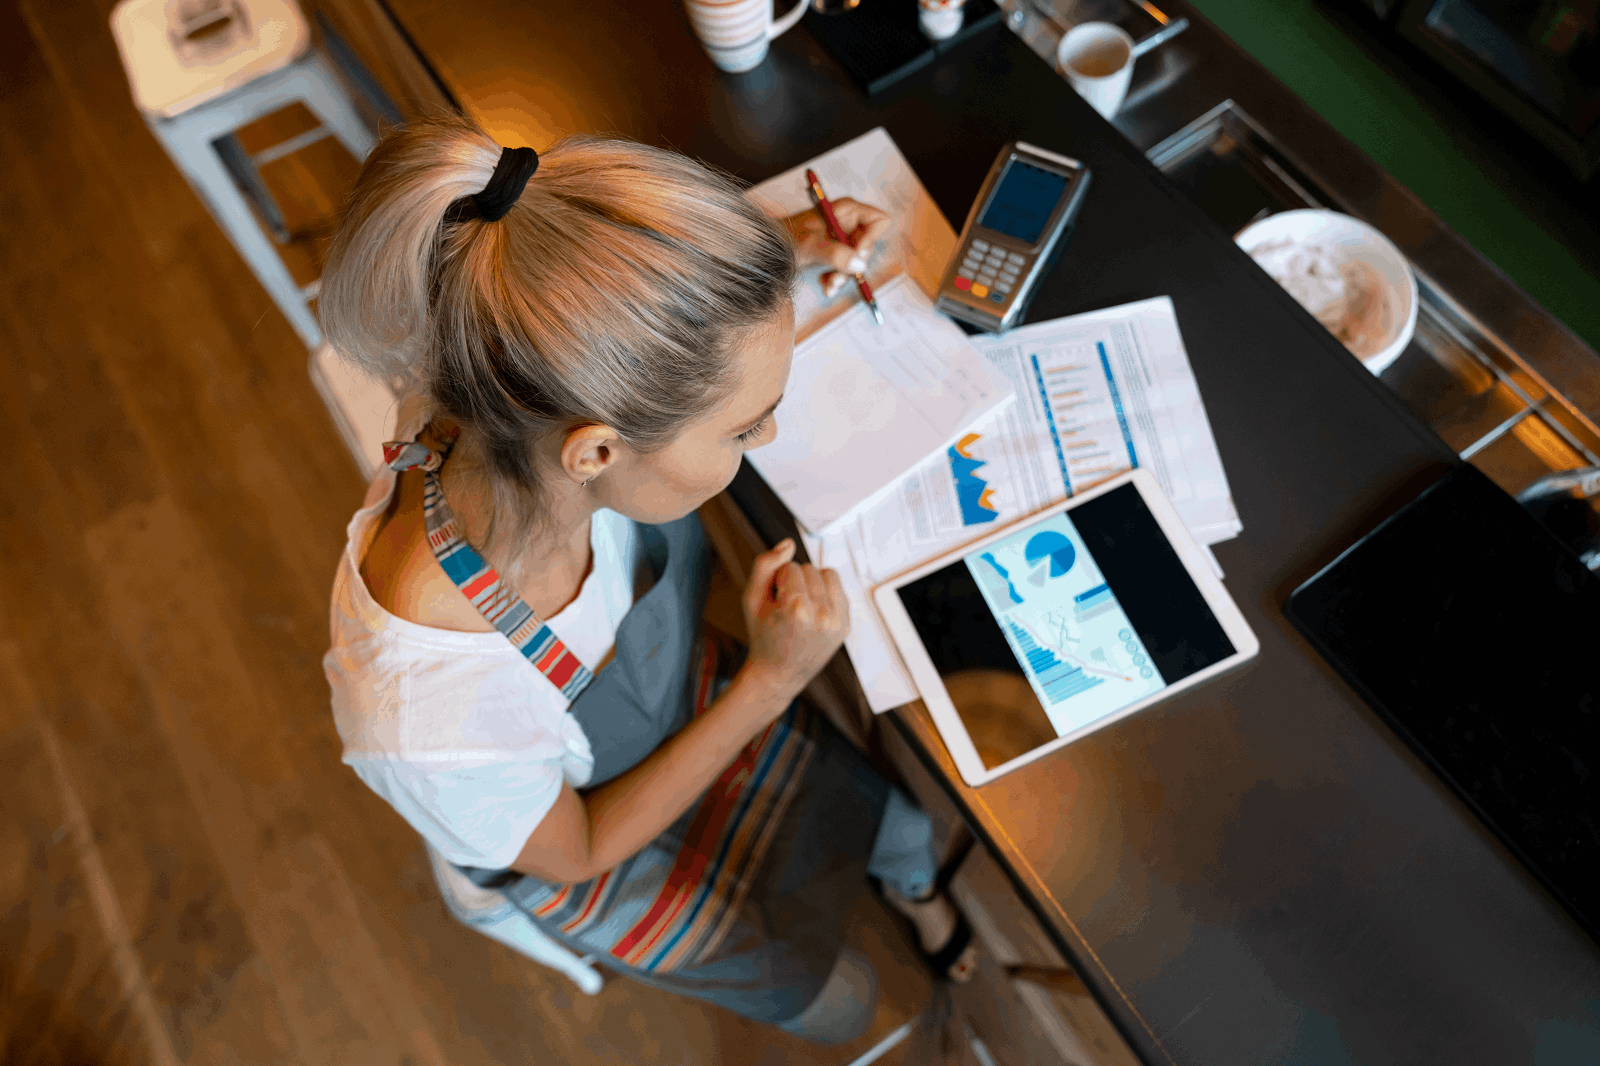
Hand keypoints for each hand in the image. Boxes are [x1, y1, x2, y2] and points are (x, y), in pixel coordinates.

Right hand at [741, 538, 849, 697]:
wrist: (778, 673)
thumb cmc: (763, 635)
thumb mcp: (752, 598)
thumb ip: (765, 565)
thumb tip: (789, 543)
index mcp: (797, 609)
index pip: (791, 567)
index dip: (778, 581)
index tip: (775, 602)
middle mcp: (822, 616)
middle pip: (810, 569)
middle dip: (796, 582)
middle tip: (786, 607)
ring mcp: (837, 622)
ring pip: (828, 574)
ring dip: (813, 584)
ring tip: (801, 607)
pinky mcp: (846, 626)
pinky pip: (839, 589)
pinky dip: (826, 595)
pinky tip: (813, 612)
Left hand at [784, 198, 891, 297]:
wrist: (768, 249)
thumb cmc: (784, 239)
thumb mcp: (809, 246)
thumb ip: (834, 254)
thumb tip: (859, 264)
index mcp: (846, 210)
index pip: (878, 221)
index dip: (871, 239)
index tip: (855, 255)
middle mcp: (847, 222)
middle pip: (868, 244)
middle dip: (854, 264)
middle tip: (837, 275)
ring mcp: (842, 238)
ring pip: (858, 261)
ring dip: (844, 276)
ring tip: (827, 283)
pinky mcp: (835, 252)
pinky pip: (847, 268)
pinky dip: (836, 278)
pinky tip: (824, 283)